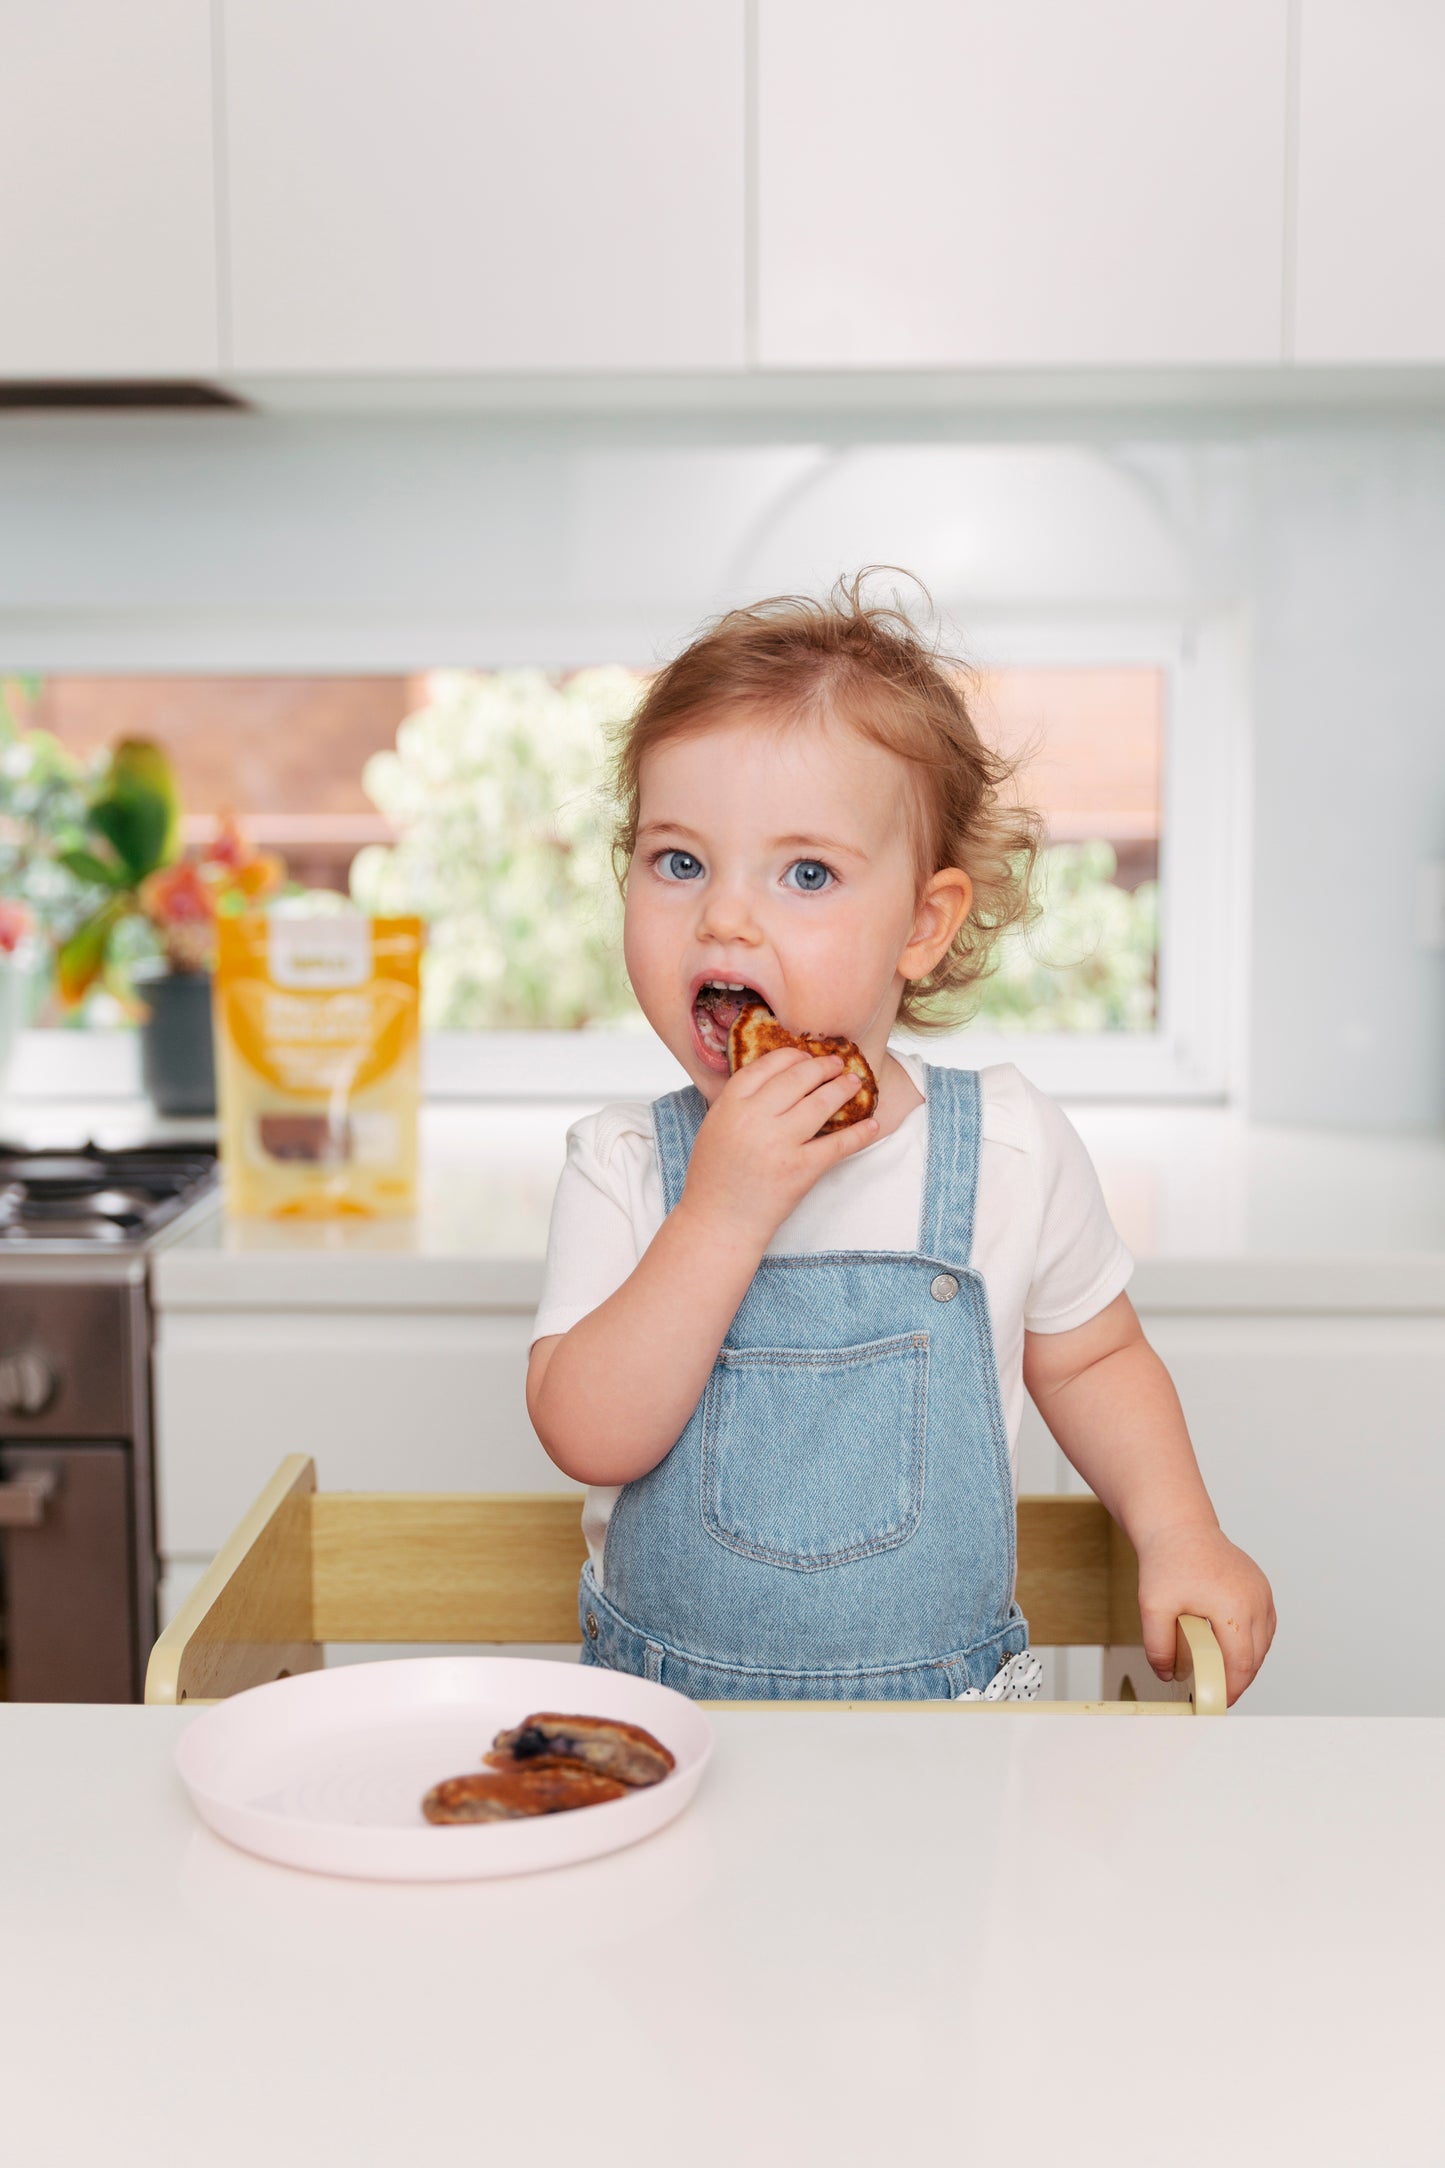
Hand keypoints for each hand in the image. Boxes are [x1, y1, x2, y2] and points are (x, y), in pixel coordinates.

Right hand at [678, 1048, 877, 1255]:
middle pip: (798, 1078)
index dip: (792, 1056)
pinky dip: (859, 1133)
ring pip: (821, 1103)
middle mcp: (754, 1119)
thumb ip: (740, 1102)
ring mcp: (779, 1144)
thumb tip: (776, 1076)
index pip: (767, 1066)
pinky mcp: (800, 1170)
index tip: (805, 1054)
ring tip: (854, 1083)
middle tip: (837, 1063)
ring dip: (843, 1088)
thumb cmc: (714, 1177)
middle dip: (823, 1066)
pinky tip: (872, 1125)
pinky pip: (837, 1145)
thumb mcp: (715, 1128)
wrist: (718, 1222)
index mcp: (730, 1105)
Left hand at [1135, 1522, 1275, 1706]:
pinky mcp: (1261, 1587)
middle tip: (1218, 1692)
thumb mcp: (1152, 1606)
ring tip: (1224, 1674)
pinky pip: (1265, 1625)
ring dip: (1248, 1661)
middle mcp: (1255, 1600)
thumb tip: (1167, 1675)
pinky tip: (1235, 1650)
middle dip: (1239, 1679)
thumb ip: (1158, 1646)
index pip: (1241, 1663)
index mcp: (1233, 1608)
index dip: (1231, 1688)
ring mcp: (1262, 1592)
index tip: (1219, 1701)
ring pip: (1264, 1642)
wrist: (1179, 1527)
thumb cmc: (1167, 1561)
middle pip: (1256, 1656)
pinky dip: (1253, 1642)